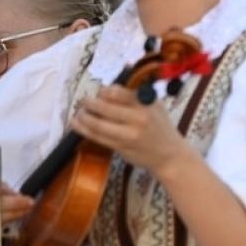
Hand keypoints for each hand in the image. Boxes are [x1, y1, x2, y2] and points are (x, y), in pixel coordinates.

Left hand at [71, 85, 190, 173]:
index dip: (104, 91)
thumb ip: (134, 97)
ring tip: (78, 113)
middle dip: (89, 103)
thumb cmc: (161, 128)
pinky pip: (97, 137)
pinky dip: (83, 130)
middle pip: (104, 107)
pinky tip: (76, 124)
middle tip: (83, 101)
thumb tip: (108, 89)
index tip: (100, 92)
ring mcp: (127, 135)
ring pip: (98, 124)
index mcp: (145, 105)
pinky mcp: (120, 147)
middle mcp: (136, 119)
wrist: (169, 155)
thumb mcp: (155, 106)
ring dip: (83, 117)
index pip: (118, 92)